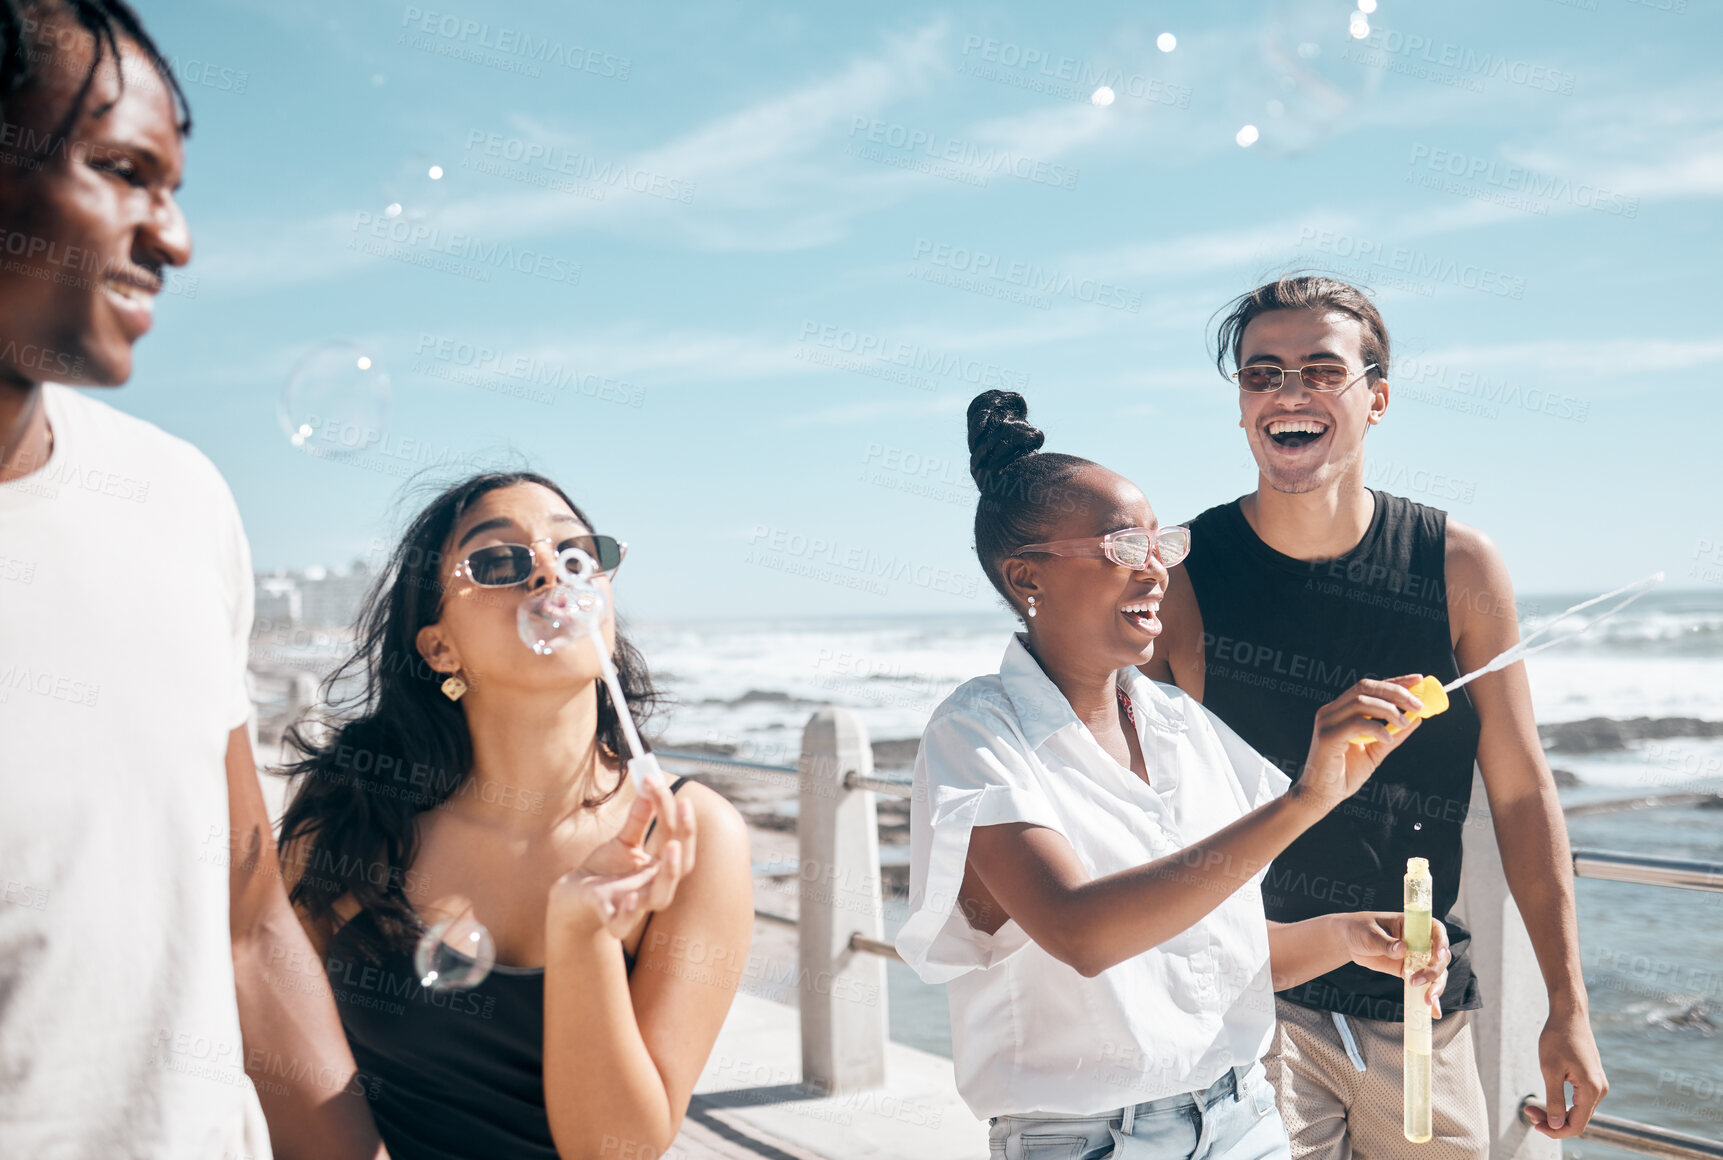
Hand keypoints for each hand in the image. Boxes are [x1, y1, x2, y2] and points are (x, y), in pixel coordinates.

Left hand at [548, 767, 696, 938]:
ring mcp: (636, 904)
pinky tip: (630, 897)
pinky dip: (629, 913)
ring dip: (669, 872)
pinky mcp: (612, 919)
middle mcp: (655, 886)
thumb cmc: (605, 869)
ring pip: (661, 897)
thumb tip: (649, 784)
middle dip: (685, 838)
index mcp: (661, 867)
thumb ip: (638, 819)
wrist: (575, 895)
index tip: (666, 785)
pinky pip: (624, 923)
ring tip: (670, 846)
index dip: (677, 813)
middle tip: (683, 808)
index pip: (677, 838)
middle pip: (681, 866)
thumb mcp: (623, 841)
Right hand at [1291, 676, 1426, 812]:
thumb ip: (1393, 734)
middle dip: (1395, 692)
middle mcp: (1332, 711)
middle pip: (1365, 687)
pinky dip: (1377, 729)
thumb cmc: (1345, 773)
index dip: (1395, 681)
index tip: (1418, 680)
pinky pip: (1356, 724)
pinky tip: (1387, 740)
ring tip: (1404, 723)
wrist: (1322, 795)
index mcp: (1341, 710)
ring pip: (1361, 701)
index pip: (1369, 687)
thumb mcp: (1375, 751)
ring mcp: (1327, 721)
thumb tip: (1416, 719)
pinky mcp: (1327, 736)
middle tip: (1417, 704)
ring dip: (1389, 710)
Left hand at [1340, 912, 1449, 1017]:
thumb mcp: (1369, 934)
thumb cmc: (1360, 929)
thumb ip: (1385, 942)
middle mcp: (1419, 941)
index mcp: (1412, 925)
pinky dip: (1430, 997)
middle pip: (1440, 956)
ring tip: (1428, 1000)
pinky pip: (1424, 984)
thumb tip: (1402, 949)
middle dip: (1435, 971)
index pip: (1435, 929)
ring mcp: (1416, 958)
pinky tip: (1433, 1011)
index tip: (1439, 953)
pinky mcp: (1409, 972)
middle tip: (1420, 982)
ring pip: (1436, 973)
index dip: (1442, 941)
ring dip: (1436, 986)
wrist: (1349, 941)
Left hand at [1524, 1007, 1607, 1136]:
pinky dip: (1563, 1103)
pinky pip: (1579, 1100)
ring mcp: (1598, 1084)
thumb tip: (1556, 1126)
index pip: (1576, 1126)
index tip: (1534, 1125)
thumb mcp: (1550, 1070)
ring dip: (1556, 1113)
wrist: (1569, 1015)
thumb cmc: (1558, 1038)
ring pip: (1578, 1111)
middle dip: (1552, 1121)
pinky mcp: (1592, 1079)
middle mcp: (1600, 1090)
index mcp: (1591, 1090)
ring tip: (1533, 1107)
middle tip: (1528, 1111)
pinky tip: (1547, 1098)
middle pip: (1577, 1120)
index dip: (1556, 1131)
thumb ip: (1554, 1100)